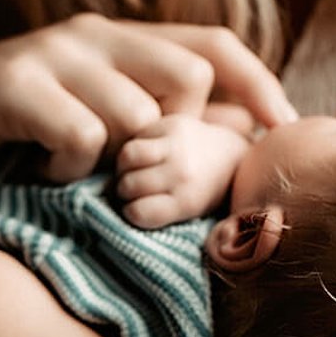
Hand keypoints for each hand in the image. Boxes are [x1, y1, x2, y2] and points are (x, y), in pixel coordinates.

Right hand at [0, 14, 294, 182]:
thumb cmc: (9, 137)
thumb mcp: (88, 122)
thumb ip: (150, 122)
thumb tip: (236, 139)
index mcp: (118, 41)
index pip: (212, 43)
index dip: (258, 81)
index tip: (286, 128)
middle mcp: (91, 37)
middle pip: (187, 74)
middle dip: (183, 134)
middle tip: (148, 174)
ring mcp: (50, 57)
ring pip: (134, 111)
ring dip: (119, 159)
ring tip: (84, 177)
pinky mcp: (10, 85)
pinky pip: (79, 133)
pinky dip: (72, 166)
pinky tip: (46, 173)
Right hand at [115, 114, 252, 227]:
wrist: (228, 157)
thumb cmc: (196, 192)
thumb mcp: (182, 213)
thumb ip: (152, 211)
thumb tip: (108, 202)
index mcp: (187, 201)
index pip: (137, 213)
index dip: (131, 212)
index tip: (136, 208)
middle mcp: (183, 173)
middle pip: (128, 186)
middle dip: (125, 190)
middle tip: (132, 188)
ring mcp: (178, 145)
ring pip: (127, 157)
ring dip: (124, 166)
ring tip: (132, 170)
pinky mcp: (172, 123)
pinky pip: (135, 136)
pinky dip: (133, 146)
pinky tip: (142, 154)